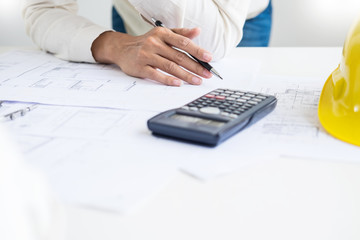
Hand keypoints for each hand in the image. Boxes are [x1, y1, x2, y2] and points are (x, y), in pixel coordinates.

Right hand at [91, 27, 212, 85]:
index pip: (183, 42)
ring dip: (186, 75)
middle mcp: (154, 43)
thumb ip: (180, 34)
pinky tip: (178, 83)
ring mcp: (146, 55)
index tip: (208, 58)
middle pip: (179, 56)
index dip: (197, 50)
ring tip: (197, 81)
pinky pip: (156, 74)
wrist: (122, 49)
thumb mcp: (162, 34)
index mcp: (162, 33)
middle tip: (207, 74)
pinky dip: (168, 79)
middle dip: (195, 66)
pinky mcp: (140, 67)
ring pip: (170, 66)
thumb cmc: (146, 43)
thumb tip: (197, 31)